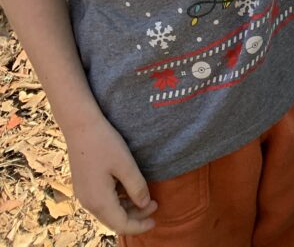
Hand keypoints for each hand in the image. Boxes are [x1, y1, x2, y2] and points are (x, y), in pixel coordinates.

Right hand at [65, 114, 157, 234]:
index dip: (140, 226)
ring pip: (108, 211)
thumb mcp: (126, 164)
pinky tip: (128, 188)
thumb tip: (145, 205)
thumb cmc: (104, 142)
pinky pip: (102, 201)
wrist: (79, 125)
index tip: (156, 219)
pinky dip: (117, 200)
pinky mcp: (83, 185)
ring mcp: (84, 194)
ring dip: (127, 208)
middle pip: (114, 220)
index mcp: (99, 201)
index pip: (122, 225)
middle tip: (154, 203)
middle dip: (136, 217)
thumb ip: (137, 187)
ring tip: (145, 196)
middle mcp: (88, 202)